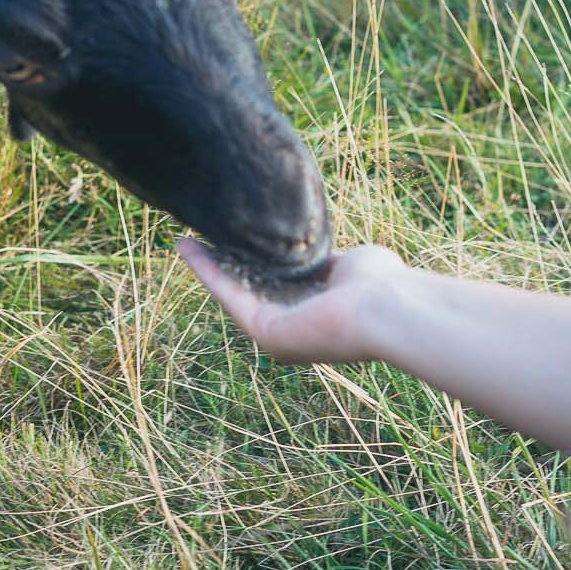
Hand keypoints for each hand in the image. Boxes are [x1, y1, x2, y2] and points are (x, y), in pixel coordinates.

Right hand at [176, 239, 414, 364]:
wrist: (385, 307)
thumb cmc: (380, 284)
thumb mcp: (349, 262)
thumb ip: (327, 260)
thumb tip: (311, 248)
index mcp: (315, 310)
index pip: (279, 282)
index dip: (256, 258)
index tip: (237, 238)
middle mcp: (292, 326)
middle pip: (250, 287)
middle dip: (225, 261)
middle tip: (201, 237)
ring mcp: (276, 332)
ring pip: (233, 291)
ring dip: (207, 265)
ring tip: (184, 239)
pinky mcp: (264, 331)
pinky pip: (229, 294)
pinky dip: (206, 271)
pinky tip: (187, 247)